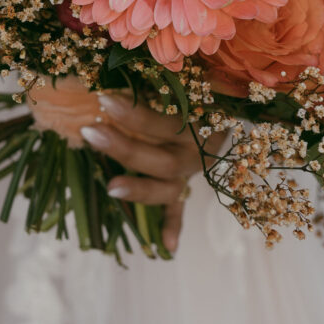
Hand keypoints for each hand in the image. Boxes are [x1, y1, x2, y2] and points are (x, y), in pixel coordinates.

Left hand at [81, 93, 222, 253]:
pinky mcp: (187, 185)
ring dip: (140, 190)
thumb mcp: (183, 77)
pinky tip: (166, 248)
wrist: (233, 100)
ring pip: (168, 187)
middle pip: (162, 160)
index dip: (136, 114)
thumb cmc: (197, 82)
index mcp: (201, 120)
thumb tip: (117, 75)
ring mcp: (193, 172)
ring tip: (111, 188)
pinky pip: (180, 208)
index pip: (166, 122)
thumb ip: (158, 79)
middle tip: (90, 132)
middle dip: (125, 149)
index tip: (104, 99)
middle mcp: (198, 151)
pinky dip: (173, 226)